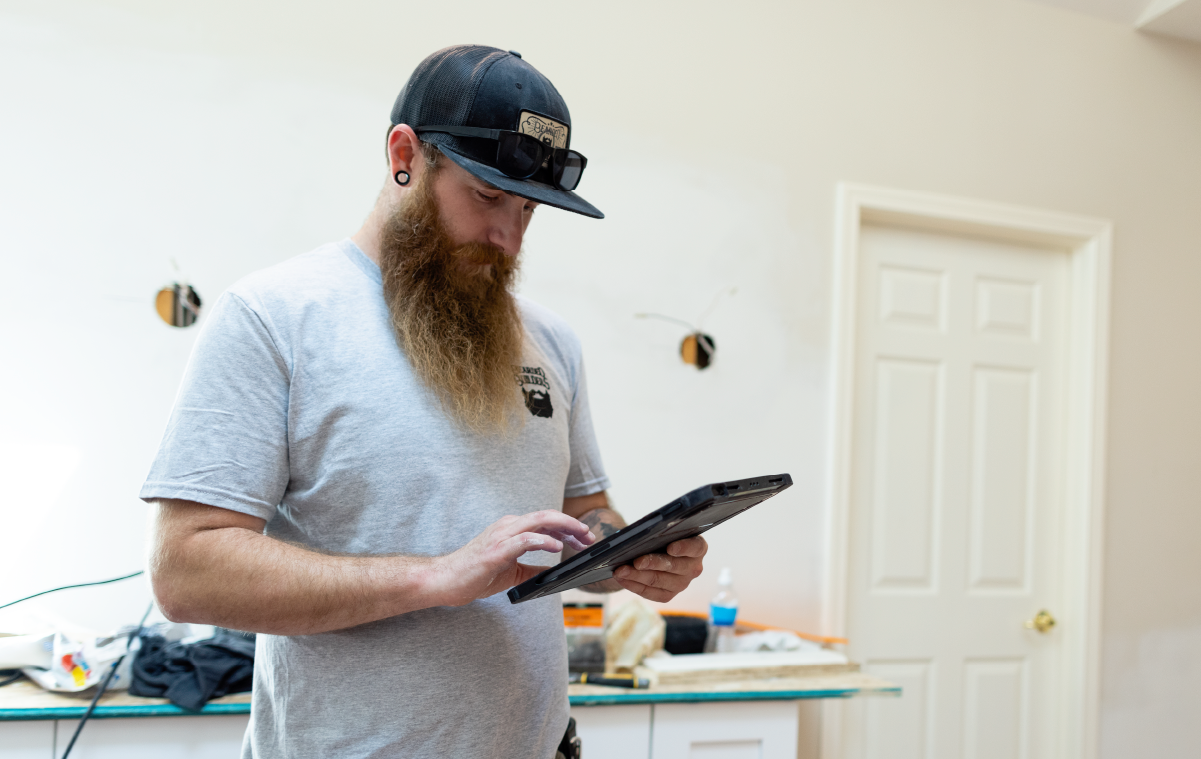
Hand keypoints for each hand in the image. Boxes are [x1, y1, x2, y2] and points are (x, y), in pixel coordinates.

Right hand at [432, 511, 594, 605]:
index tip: (585, 538)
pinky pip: (524, 539)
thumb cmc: (474, 574)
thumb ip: (533, 568)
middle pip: (547, 515)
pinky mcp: (496, 550)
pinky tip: (556, 547)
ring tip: (580, 537)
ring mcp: (501, 535)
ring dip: (564, 527)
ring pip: (538, 521)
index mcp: (512, 529)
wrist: (445, 581)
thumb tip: (555, 572)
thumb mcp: (512, 572)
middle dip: (572, 525)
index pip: (545, 521)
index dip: (568, 527)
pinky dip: (543, 540)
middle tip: (589, 536)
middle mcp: (508, 526)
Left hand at [613, 536, 706, 602]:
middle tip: (636, 561)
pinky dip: (634, 585)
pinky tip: (622, 578)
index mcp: (698, 548)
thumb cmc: (661, 536)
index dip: (683, 547)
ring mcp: (682, 583)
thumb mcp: (663, 530)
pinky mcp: (669, 595)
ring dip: (637, 575)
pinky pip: (651, 593)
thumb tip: (640, 535)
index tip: (670, 548)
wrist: (655, 551)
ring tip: (621, 570)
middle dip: (652, 563)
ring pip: (659, 580)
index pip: (695, 547)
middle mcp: (693, 567)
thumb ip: (658, 531)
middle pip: (673, 566)